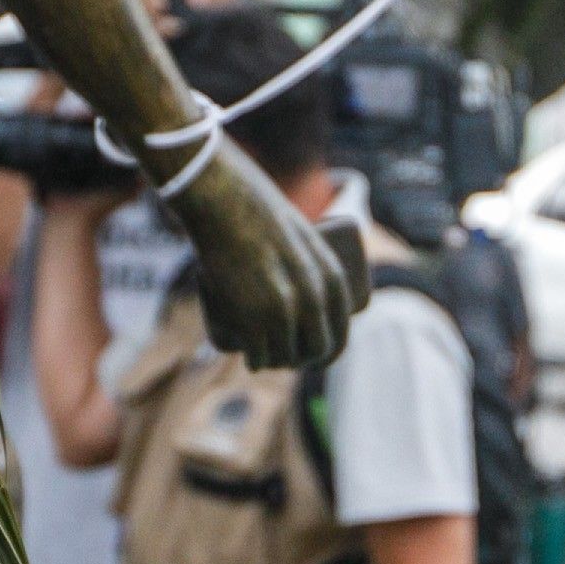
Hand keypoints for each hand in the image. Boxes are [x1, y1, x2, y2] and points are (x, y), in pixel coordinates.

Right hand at [166, 135, 358, 369]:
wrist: (225, 201)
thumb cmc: (261, 210)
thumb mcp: (303, 236)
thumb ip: (310, 262)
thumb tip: (309, 287)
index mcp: (332, 277)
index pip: (339, 331)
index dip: (329, 350)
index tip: (315, 352)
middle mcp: (313, 299)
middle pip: (315, 349)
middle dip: (303, 358)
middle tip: (287, 353)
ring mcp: (282, 311)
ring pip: (286, 356)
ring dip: (277, 362)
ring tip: (268, 356)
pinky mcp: (251, 319)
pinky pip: (259, 355)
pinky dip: (256, 361)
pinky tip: (254, 361)